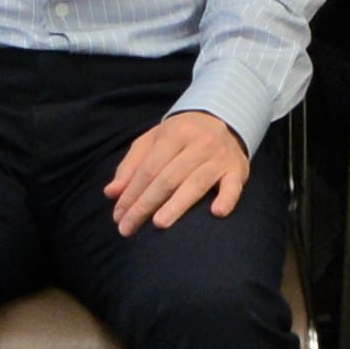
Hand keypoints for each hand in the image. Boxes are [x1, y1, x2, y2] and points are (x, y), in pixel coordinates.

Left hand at [105, 112, 251, 233]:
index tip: (118, 216)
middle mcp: (198, 143)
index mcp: (174, 134)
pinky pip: (233, 186)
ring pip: (195, 184)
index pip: (148, 169)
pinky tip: (216, 213)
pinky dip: (226, 199)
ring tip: (159, 224)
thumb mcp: (152, 141)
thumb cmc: (180, 136)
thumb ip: (131, 166)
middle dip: (145, 205)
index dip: (131, 193)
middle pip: (168, 178)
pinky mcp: (237, 170)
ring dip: (177, 205)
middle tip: (128, 228)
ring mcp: (219, 157)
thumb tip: (111, 193)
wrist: (220, 120)